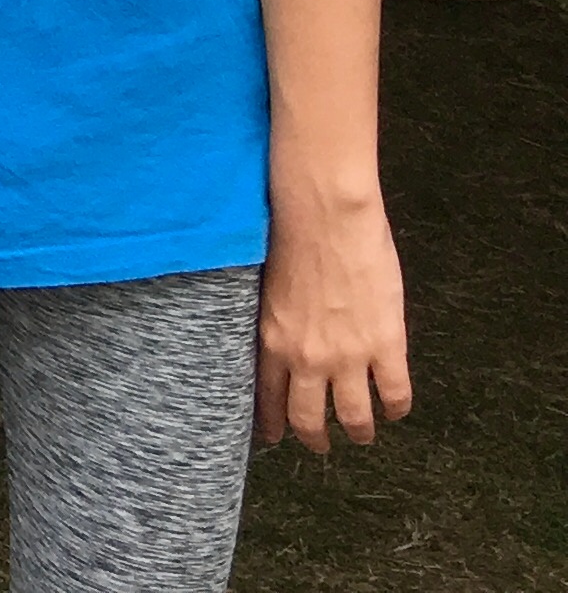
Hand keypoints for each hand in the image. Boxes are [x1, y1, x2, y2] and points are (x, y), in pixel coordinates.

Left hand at [259, 184, 409, 449]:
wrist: (324, 215)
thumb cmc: (290, 238)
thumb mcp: (267, 291)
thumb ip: (275, 325)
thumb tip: (279, 344)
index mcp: (271, 341)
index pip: (267, 399)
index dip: (272, 425)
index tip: (274, 439)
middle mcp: (306, 358)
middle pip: (309, 420)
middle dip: (315, 439)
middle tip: (321, 446)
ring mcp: (348, 355)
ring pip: (354, 417)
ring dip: (359, 431)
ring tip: (362, 434)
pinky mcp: (386, 345)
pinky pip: (395, 395)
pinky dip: (396, 408)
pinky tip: (395, 409)